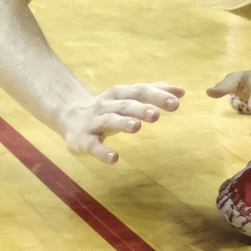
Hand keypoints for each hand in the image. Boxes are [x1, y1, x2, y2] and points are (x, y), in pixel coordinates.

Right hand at [61, 82, 184, 163]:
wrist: (69, 115)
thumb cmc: (108, 107)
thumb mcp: (128, 97)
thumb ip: (154, 92)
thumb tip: (182, 91)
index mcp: (119, 94)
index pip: (140, 91)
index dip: (157, 95)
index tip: (177, 101)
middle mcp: (107, 105)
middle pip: (125, 105)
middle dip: (140, 109)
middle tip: (156, 115)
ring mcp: (94, 122)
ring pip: (109, 121)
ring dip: (122, 123)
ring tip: (137, 127)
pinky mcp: (84, 140)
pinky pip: (93, 146)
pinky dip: (103, 152)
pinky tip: (114, 159)